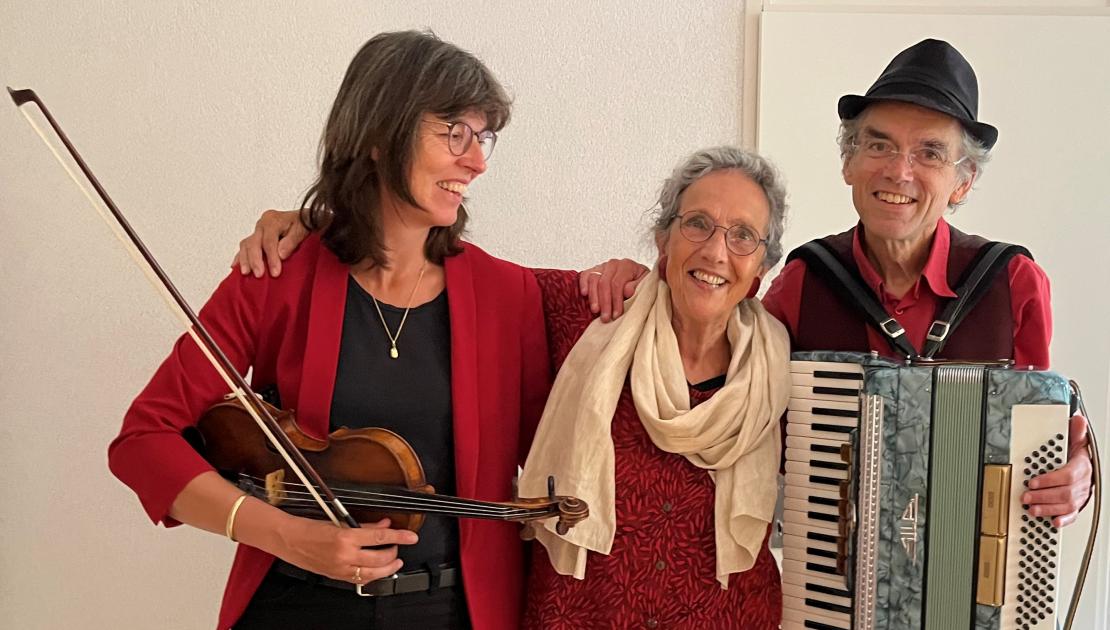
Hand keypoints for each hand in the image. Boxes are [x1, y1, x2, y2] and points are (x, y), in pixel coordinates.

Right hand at [232, 209, 307, 277]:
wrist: (303, 220)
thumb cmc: (303, 224)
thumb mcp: (303, 229)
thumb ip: (292, 241)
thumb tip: (281, 254)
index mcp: (273, 220)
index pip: (268, 240)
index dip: (271, 257)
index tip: (275, 272)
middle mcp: (262, 224)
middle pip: (253, 243)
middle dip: (255, 260)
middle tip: (259, 275)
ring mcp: (257, 232)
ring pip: (246, 245)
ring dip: (245, 260)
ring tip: (246, 273)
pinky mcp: (255, 239)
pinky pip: (244, 248)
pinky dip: (240, 258)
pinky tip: (236, 267)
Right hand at [277, 517, 418, 582]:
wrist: (289, 540)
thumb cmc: (310, 528)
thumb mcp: (339, 521)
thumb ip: (365, 525)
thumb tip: (384, 524)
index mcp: (345, 537)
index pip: (380, 536)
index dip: (399, 536)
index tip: (411, 537)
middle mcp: (344, 555)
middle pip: (380, 558)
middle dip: (394, 553)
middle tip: (399, 547)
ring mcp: (340, 568)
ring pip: (373, 573)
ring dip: (388, 568)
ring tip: (395, 561)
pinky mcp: (337, 576)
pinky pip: (360, 579)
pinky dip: (372, 575)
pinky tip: (377, 570)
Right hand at [578, 258, 648, 321]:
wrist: (637, 278)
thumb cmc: (641, 283)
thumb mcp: (645, 284)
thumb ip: (638, 287)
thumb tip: (627, 291)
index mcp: (627, 265)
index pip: (618, 283)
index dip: (616, 300)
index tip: (616, 315)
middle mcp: (614, 264)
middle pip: (604, 282)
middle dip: (605, 302)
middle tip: (605, 318)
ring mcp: (603, 266)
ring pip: (593, 279)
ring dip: (593, 297)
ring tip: (595, 311)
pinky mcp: (594, 270)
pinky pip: (585, 275)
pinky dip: (583, 284)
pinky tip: (584, 294)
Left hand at [1022, 414, 1092, 526]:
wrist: (1088, 469)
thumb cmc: (1077, 457)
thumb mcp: (1076, 442)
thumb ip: (1075, 432)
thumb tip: (1077, 419)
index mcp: (1081, 467)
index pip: (1067, 475)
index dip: (1049, 480)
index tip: (1033, 482)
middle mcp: (1082, 484)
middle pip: (1064, 493)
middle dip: (1043, 496)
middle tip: (1026, 496)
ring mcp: (1080, 496)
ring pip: (1066, 506)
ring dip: (1047, 508)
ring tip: (1031, 508)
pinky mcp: (1077, 505)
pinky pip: (1073, 515)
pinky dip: (1063, 520)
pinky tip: (1053, 521)